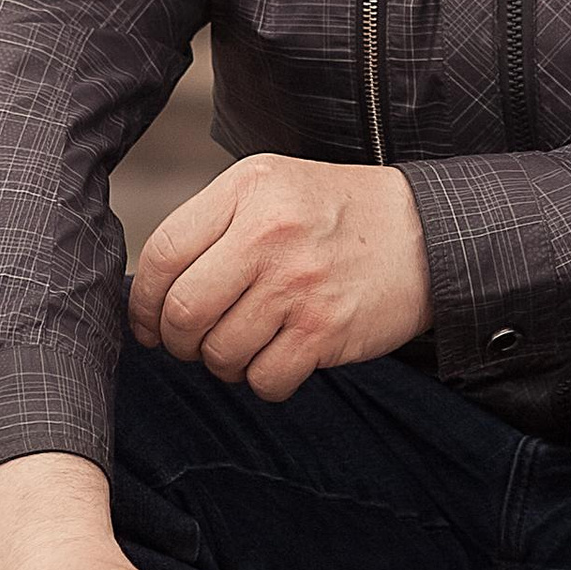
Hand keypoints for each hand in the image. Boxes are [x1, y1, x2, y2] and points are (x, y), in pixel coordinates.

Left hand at [128, 156, 431, 399]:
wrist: (426, 233)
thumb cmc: (337, 215)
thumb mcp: (273, 188)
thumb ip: (216, 224)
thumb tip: (152, 290)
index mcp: (248, 191)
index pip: (164, 254)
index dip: (143, 302)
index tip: (149, 324)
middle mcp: (269, 233)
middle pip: (184, 311)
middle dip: (178, 341)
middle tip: (193, 343)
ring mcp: (299, 284)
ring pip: (220, 352)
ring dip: (222, 363)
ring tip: (244, 347)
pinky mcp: (326, 329)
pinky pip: (265, 379)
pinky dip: (263, 381)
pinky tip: (279, 360)